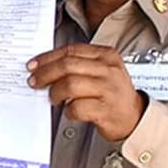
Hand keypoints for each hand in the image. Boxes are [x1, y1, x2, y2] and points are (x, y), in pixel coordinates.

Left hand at [26, 44, 145, 141]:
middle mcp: (109, 70)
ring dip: (55, 92)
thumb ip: (79, 65)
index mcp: (107, 55)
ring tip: (53, 98)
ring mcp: (108, 90)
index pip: (71, 51)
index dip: (48, 58)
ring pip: (70, 85)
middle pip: (67, 66)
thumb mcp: (102, 71)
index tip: (33, 65)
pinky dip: (68, 111)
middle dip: (45, 74)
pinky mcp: (106, 110)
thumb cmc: (112, 93)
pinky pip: (77, 107)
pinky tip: (70, 111)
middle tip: (35, 82)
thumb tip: (44, 67)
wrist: (134, 116)